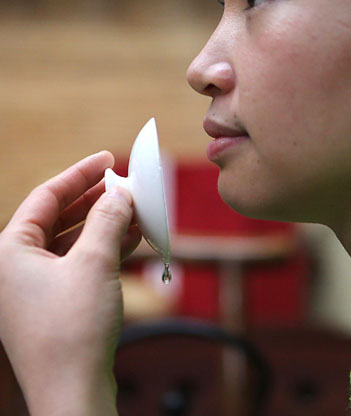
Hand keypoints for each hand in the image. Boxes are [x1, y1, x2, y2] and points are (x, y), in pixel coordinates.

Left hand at [0, 151, 141, 415]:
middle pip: (59, 217)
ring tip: (135, 211)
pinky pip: (79, 262)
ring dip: (105, 224)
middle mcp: (15, 267)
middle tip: (125, 186)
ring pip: (72, 240)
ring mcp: (34, 287)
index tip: (107, 159)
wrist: (74, 393)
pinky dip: (105, 248)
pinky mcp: (54, 303)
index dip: (80, 174)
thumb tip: (121, 193)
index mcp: (10, 251)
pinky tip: (132, 238)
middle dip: (95, 200)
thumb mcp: (95, 262)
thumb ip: (109, 219)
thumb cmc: (73, 329)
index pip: (46, 197)